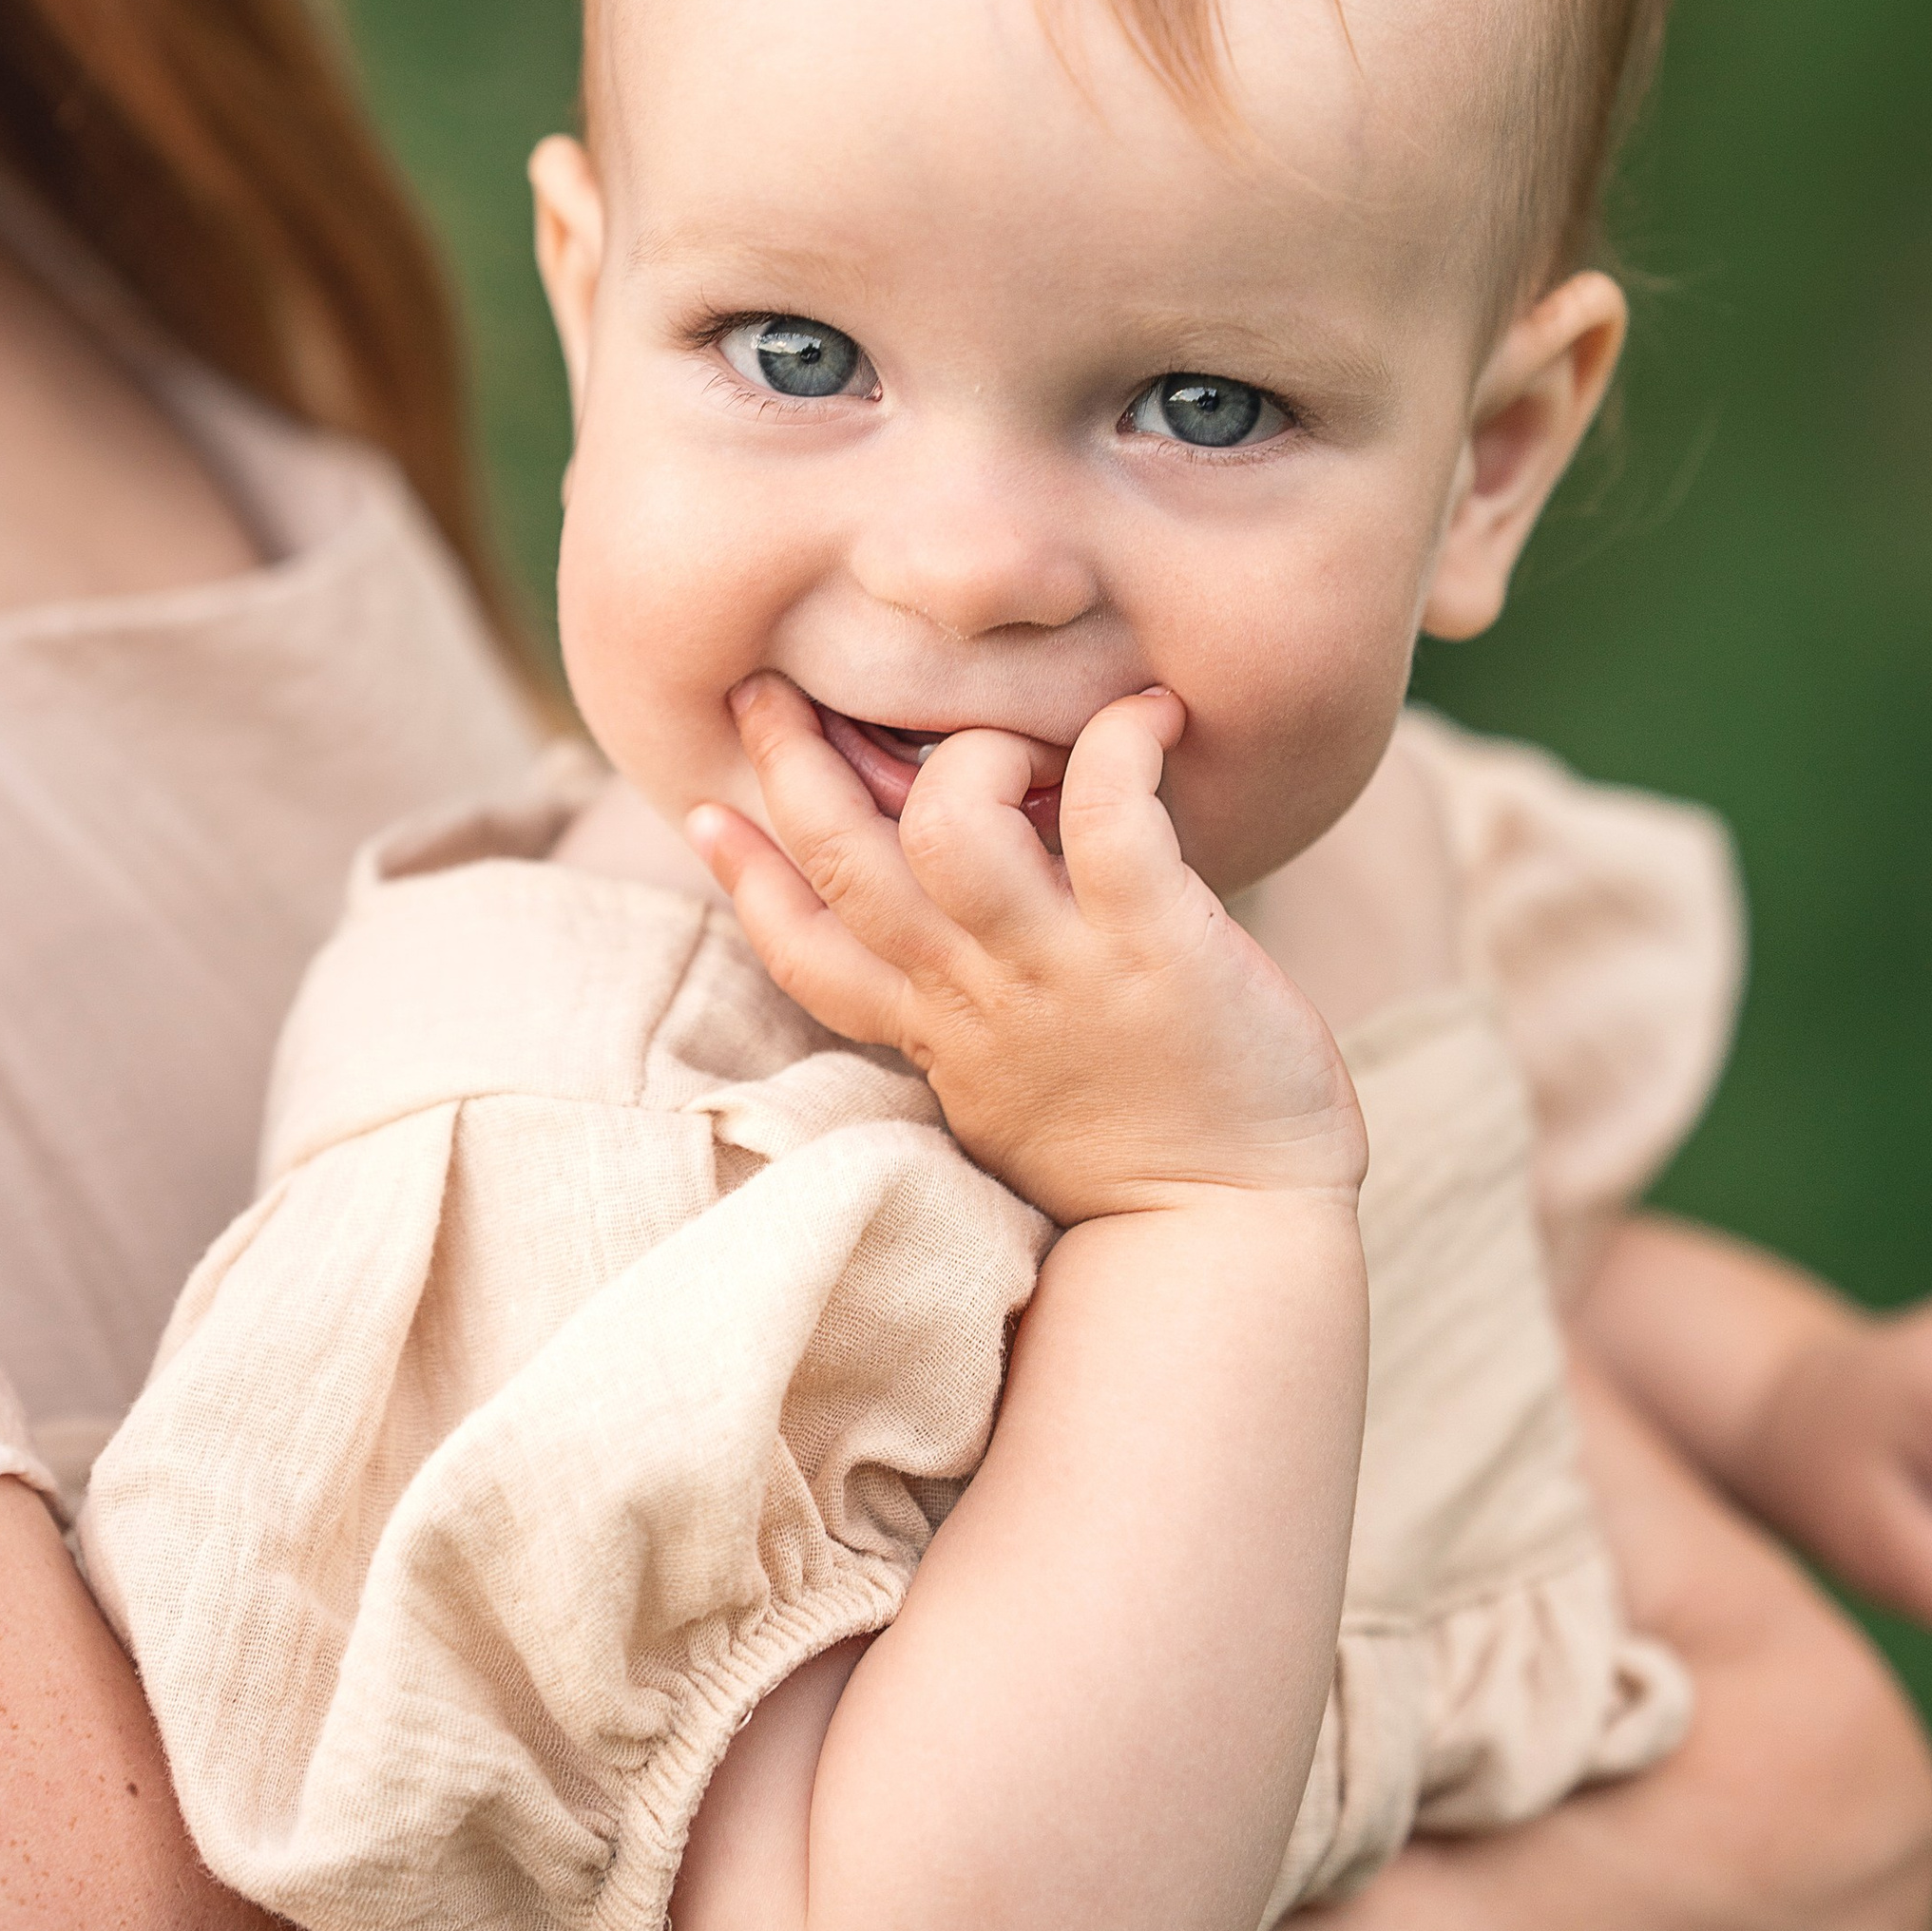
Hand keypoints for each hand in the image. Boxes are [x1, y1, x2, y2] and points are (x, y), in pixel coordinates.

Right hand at [687, 674, 1365, 1228]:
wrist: (1227, 1245)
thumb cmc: (1148, 1161)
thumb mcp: (1019, 1097)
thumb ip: (977, 1019)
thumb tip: (965, 950)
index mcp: (938, 1030)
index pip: (807, 949)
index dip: (746, 878)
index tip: (704, 811)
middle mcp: (976, 994)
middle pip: (846, 863)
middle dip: (792, 764)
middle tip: (771, 685)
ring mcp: (1058, 967)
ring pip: (948, 828)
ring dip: (961, 756)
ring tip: (1007, 732)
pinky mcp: (1154, 943)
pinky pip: (1107, 813)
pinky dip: (1117, 747)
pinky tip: (1146, 717)